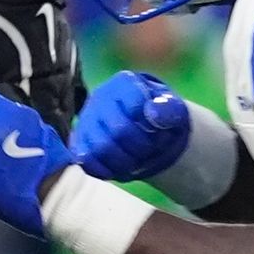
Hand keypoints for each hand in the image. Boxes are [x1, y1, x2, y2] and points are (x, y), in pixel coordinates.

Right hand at [71, 70, 191, 184]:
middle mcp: (100, 97)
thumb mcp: (174, 109)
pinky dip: (106, 170)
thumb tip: (154, 114)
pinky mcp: (78, 141)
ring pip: (101, 148)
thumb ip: (169, 109)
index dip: (150, 125)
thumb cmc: (159, 115)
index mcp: (124, 83)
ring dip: (125, 161)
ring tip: (137, 160)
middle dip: (141, 147)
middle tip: (150, 149)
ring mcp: (86, 120)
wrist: (145, 127)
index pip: (135, 106)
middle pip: (118, 130)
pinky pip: (86, 161)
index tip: (158, 130)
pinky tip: (120, 169)